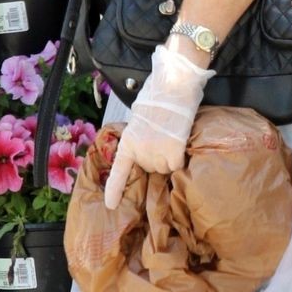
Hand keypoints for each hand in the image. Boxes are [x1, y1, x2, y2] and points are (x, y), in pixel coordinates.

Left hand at [103, 39, 213, 209]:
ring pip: (166, 168)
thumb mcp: (140, 119)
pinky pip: (178, 165)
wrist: (173, 86)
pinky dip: (181, 157)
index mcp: (128, 142)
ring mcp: (156, 153)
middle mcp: (140, 151)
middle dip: (157, 158)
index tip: (110, 206)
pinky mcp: (174, 152)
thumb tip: (148, 148)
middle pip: (151, 168)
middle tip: (163, 137)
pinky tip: (181, 142)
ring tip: (172, 136)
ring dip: (170, 157)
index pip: (119, 171)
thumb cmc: (158, 96)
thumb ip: (140, 138)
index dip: (114, 190)